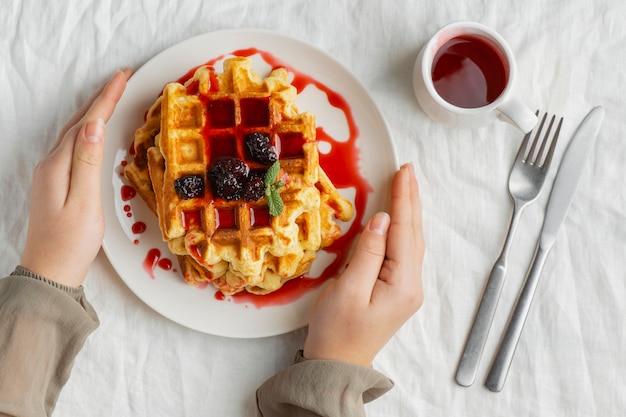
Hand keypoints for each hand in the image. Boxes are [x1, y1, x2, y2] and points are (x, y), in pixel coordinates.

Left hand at [20, 69, 131, 287]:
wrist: (50, 271)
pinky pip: (73, 145)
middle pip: (78, 122)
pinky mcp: (56, 182)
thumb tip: (95, 126)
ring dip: (93, 111)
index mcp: (58, 166)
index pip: (86, 123)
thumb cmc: (70, 243)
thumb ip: (88, 163)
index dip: (105, 99)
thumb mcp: (84, 203)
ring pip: (74, 132)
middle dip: (100, 98)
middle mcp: (50, 164)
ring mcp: (51, 173)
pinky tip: (94, 131)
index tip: (123, 77)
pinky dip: (87, 130)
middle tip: (122, 78)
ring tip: (112, 97)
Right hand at [303, 163, 423, 365]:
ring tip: (407, 186)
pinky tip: (400, 218)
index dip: (403, 200)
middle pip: (414, 234)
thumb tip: (383, 221)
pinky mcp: (396, 290)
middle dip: (411, 200)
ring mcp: (406, 288)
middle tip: (408, 170)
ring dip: (409, 212)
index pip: (406, 232)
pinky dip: (403, 229)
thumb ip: (369, 253)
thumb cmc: (337, 331)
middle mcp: (411, 284)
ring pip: (411, 242)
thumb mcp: (348, 290)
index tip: (403, 171)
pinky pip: (404, 252)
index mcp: (402, 284)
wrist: (337, 364)